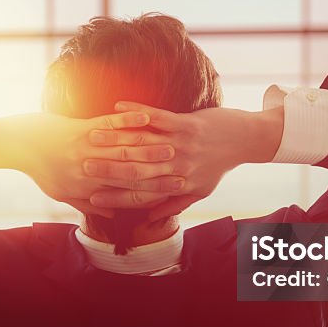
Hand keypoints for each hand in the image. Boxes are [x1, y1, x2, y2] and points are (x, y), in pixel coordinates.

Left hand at [0, 110, 184, 216]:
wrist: (12, 145)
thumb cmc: (38, 168)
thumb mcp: (60, 192)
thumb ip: (84, 203)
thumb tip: (107, 212)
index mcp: (86, 191)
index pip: (127, 195)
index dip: (153, 192)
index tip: (174, 188)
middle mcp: (88, 174)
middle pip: (131, 173)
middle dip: (160, 170)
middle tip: (183, 167)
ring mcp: (85, 151)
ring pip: (124, 150)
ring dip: (151, 146)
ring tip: (174, 143)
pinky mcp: (79, 130)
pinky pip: (109, 125)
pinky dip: (128, 120)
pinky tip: (146, 117)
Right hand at [83, 102, 282, 220]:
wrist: (245, 140)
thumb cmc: (219, 166)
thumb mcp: (199, 191)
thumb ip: (173, 204)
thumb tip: (148, 220)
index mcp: (178, 186)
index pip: (141, 196)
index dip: (116, 198)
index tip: (93, 198)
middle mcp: (178, 168)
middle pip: (137, 172)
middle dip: (108, 170)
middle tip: (83, 167)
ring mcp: (182, 144)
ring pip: (142, 145)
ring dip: (115, 139)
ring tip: (91, 136)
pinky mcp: (187, 123)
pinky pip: (157, 117)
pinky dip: (135, 112)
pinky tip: (116, 106)